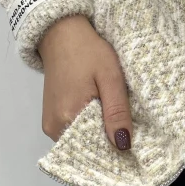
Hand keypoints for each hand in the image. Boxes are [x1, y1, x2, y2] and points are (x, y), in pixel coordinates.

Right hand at [38, 14, 132, 150]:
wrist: (62, 34)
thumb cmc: (88, 52)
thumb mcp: (110, 77)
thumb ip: (116, 112)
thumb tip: (123, 146)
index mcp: (67, 118)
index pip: (95, 150)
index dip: (115, 151)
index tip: (134, 147)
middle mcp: (54, 127)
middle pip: (87, 147)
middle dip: (108, 143)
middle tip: (130, 133)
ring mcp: (50, 124)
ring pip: (81, 140)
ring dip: (99, 133)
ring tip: (117, 122)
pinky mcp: (51, 117)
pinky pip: (74, 131)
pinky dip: (89, 126)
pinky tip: (103, 116)